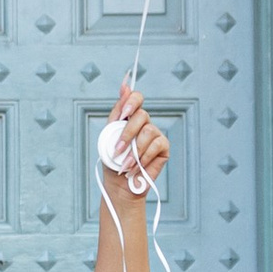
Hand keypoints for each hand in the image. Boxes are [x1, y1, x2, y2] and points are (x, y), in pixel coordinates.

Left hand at [99, 77, 168, 201]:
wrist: (119, 185)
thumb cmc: (113, 161)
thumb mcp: (109, 135)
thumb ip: (117, 112)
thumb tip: (124, 87)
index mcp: (130, 118)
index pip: (136, 98)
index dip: (131, 101)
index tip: (122, 115)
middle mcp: (144, 123)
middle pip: (141, 115)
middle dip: (127, 133)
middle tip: (117, 150)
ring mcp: (155, 134)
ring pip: (148, 131)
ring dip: (134, 150)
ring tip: (125, 164)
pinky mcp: (164, 147)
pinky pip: (156, 145)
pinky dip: (144, 157)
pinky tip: (137, 166)